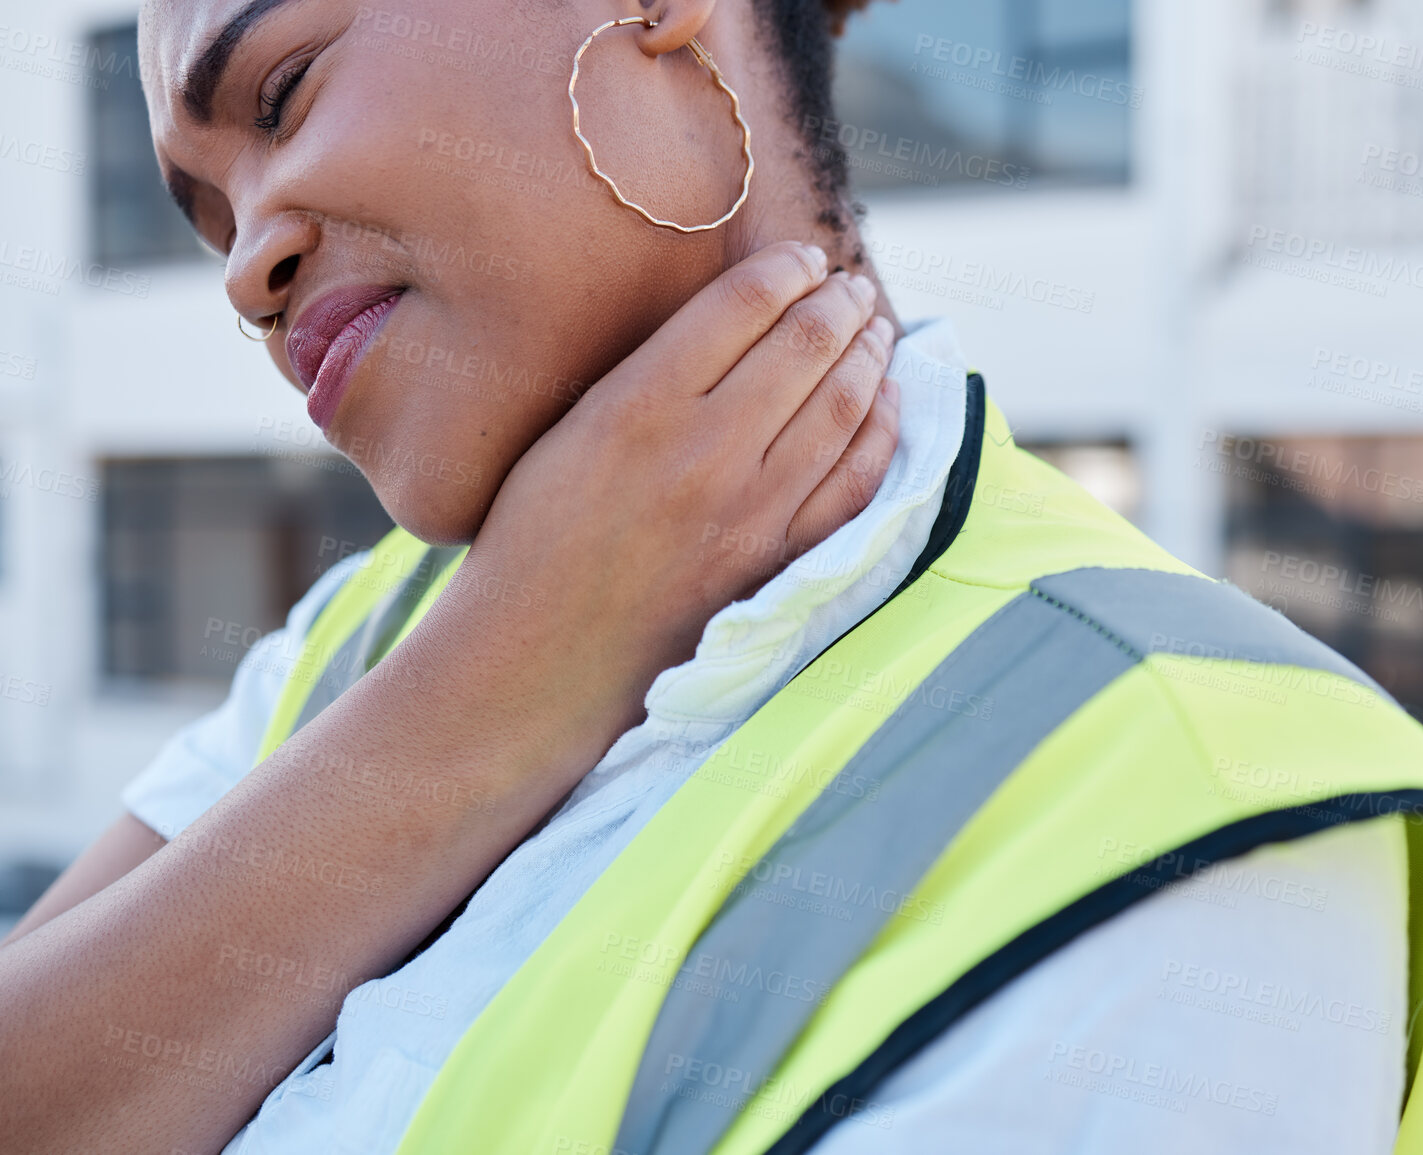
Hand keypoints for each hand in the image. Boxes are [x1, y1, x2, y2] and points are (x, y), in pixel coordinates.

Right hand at [444, 241, 901, 725]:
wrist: (537, 659)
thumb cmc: (535, 538)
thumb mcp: (568, 431)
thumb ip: (647, 372)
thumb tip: (733, 319)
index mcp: (637, 405)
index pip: (743, 303)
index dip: (787, 269)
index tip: (802, 259)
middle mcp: (703, 451)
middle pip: (805, 344)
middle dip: (838, 301)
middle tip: (847, 285)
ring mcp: (750, 511)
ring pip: (841, 405)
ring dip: (868, 354)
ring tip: (874, 325)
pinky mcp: (777, 562)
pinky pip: (855, 482)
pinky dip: (881, 431)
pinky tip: (887, 402)